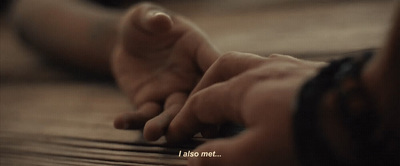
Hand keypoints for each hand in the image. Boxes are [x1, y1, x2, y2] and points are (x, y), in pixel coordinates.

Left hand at [111, 3, 218, 140]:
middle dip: (196, 115)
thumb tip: (161, 21)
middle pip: (196, 98)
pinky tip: (119, 123)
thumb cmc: (145, 22)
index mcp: (198, 51)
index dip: (219, 81)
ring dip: (163, 125)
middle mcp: (189, 77)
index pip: (213, 65)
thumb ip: (154, 17)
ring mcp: (170, 92)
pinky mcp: (148, 102)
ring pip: (171, 113)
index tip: (223, 96)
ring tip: (151, 133)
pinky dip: (132, 120)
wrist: (127, 40)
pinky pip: (142, 114)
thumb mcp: (146, 14)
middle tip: (202, 132)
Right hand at [165, 52, 325, 165]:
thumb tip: (192, 161)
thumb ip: (221, 157)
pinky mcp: (306, 71)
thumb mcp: (258, 153)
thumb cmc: (306, 133)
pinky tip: (265, 93)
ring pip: (248, 63)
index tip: (175, 134)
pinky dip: (257, 79)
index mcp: (243, 89)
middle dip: (205, 87)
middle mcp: (261, 71)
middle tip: (199, 109)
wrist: (360, 109)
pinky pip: (272, 68)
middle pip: (221, 68)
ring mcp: (286, 68)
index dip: (185, 119)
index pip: (202, 101)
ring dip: (231, 79)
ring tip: (229, 101)